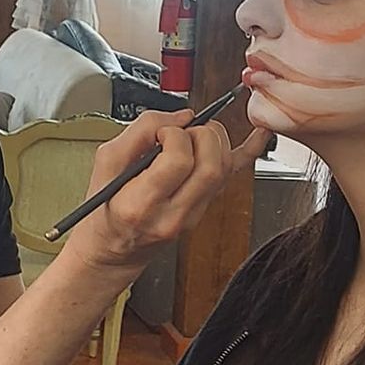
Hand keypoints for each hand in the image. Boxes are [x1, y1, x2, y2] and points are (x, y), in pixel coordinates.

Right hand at [64, 109, 269, 282]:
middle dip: (200, 134)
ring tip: (193, 135)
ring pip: (224, 169)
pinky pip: (232, 178)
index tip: (161, 132)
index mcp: (141, 204)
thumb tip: (180, 115)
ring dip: (215, 140)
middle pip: (210, 165)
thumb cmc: (104, 207)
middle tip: (181, 132)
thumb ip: (139, 133)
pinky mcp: (203, 210)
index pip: (178, 161)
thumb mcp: (105, 164)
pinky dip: (249, 152)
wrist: (112, 249)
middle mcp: (172, 215)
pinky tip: (259, 134)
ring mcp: (193, 216)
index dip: (174, 135)